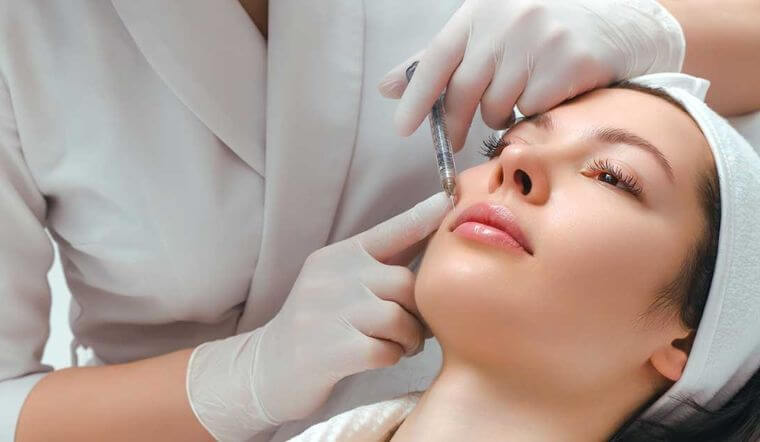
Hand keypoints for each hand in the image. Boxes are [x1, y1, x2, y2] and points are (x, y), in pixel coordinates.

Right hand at [254, 192, 450, 422]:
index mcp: (339, 256)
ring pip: (400, 319)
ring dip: (408, 339)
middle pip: (405, 283)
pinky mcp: (331, 350)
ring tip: (395, 345)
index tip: (449, 199)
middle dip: (417, 311)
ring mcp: (329, 312)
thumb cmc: (317, 323)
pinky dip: (391, 357)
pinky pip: (386, 350)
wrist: (267, 368)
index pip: (389, 231)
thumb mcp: (339, 281)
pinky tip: (377, 357)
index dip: (422, 216)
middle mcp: (333, 276)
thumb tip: (428, 232)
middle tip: (411, 329)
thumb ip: (380, 262)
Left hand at [378, 0, 684, 150]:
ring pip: (497, 107)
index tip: (401, 127)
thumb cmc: (540, 33)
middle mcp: (510, 19)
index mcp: (482, 9)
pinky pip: (530, 113)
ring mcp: (542, 41)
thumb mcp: (487, 33)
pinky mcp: (570, 64)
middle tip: (455, 138)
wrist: (618, 26)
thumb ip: (440, 60)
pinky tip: (544, 98)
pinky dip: (529, 116)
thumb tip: (388, 87)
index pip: (437, 56)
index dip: (417, 96)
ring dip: (498, 116)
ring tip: (516, 98)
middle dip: (454, 122)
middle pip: (465, 90)